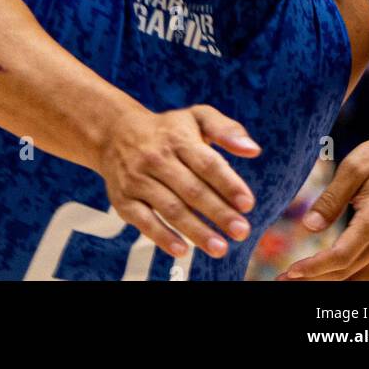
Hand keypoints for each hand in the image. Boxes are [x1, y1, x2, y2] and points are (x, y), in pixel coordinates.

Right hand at [99, 103, 259, 259]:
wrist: (115, 133)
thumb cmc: (168, 130)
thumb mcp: (197, 117)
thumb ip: (226, 130)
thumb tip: (253, 150)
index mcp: (178, 138)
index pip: (206, 163)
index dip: (227, 184)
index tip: (247, 203)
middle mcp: (157, 158)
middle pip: (191, 189)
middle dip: (218, 212)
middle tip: (242, 231)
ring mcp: (138, 179)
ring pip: (170, 208)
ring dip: (196, 230)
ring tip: (221, 248)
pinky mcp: (124, 200)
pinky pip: (144, 221)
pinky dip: (162, 236)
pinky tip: (183, 250)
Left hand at [279, 131, 368, 280]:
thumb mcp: (352, 168)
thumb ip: (330, 199)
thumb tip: (308, 227)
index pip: (341, 255)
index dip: (314, 267)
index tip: (290, 272)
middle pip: (347, 272)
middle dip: (314, 279)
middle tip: (282, 279)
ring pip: (360, 280)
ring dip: (330, 284)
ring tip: (300, 282)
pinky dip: (351, 282)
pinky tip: (329, 280)